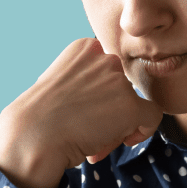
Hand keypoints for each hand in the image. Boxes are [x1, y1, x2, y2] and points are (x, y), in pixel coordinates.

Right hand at [0, 38, 162, 187]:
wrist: (33, 136)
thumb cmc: (41, 118)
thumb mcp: (61, 84)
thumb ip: (88, 82)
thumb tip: (111, 99)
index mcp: (85, 47)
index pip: (109, 71)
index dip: (100, 95)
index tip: (82, 110)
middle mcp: (104, 57)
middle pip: (122, 88)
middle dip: (109, 111)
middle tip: (87, 130)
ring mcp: (118, 80)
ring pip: (133, 105)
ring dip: (117, 125)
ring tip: (92, 139)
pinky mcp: (130, 105)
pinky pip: (153, 116)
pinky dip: (144, 130)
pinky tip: (125, 140)